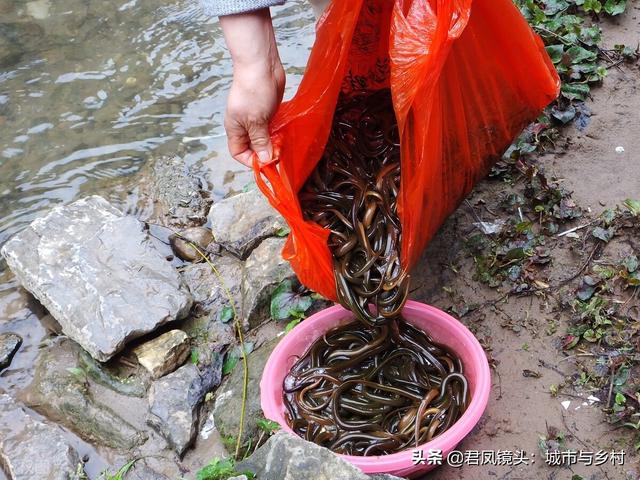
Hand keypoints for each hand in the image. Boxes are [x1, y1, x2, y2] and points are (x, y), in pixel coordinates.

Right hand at [220, 9, 284, 166]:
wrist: (262, 65)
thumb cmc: (254, 91)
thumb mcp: (255, 120)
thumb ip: (260, 141)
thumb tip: (263, 160)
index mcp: (235, 129)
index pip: (239, 153)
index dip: (251, 161)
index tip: (266, 163)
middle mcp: (244, 126)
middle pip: (253, 148)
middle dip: (265, 153)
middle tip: (278, 153)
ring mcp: (256, 118)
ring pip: (264, 139)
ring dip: (273, 144)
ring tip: (282, 145)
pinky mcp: (268, 112)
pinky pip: (271, 129)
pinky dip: (278, 134)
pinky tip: (285, 136)